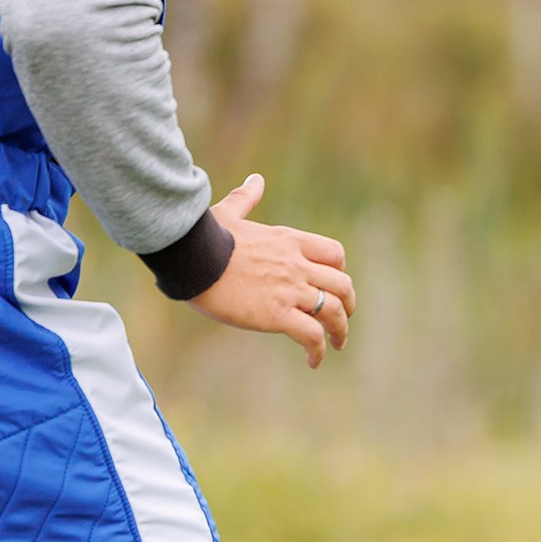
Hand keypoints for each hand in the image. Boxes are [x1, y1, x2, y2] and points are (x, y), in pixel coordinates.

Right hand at [190, 174, 355, 368]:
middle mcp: (298, 265)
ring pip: (334, 313)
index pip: (334, 254)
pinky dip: (318, 351)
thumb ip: (247, 198)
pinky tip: (314, 361)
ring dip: (340, 332)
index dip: (339, 272)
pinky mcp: (278, 314)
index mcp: (289, 241)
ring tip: (336, 345)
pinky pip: (311, 336)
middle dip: (348, 305)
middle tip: (341, 322)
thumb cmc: (204, 237)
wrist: (192, 259)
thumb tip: (256, 180)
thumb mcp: (229, 213)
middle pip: (342, 285)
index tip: (332, 286)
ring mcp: (290, 290)